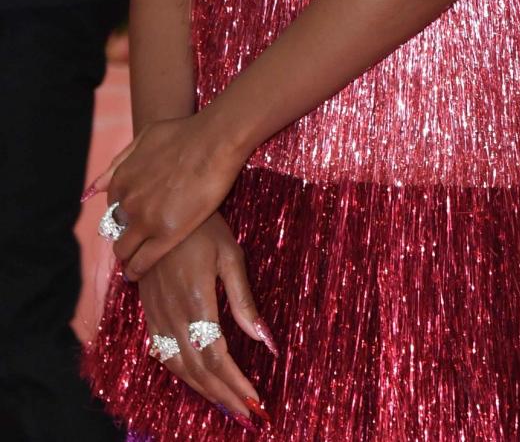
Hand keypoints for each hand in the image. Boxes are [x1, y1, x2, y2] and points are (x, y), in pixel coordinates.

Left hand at [90, 113, 244, 278]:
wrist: (215, 141)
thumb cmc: (185, 133)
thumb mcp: (145, 137)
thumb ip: (120, 161)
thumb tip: (96, 187)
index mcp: (122, 180)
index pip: (112, 209)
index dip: (123, 216)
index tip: (133, 221)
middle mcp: (128, 202)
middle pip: (116, 230)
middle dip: (125, 235)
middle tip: (138, 241)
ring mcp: (146, 220)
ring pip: (125, 250)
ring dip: (128, 256)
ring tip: (136, 262)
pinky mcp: (166, 235)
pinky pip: (142, 262)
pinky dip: (138, 269)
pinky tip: (139, 272)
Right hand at [137, 213, 273, 428]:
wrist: (158, 211)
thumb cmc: (203, 227)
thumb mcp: (231, 255)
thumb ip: (243, 300)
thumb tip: (265, 340)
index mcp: (196, 302)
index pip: (216, 357)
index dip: (235, 383)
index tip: (256, 400)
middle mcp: (173, 314)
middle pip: (197, 369)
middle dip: (224, 395)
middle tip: (247, 414)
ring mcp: (157, 315)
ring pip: (178, 366)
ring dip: (203, 390)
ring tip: (227, 405)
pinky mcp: (149, 312)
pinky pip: (162, 353)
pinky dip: (182, 374)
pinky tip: (197, 380)